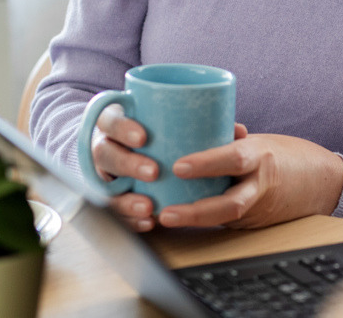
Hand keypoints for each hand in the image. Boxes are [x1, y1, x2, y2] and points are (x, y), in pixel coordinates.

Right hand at [92, 105, 248, 231]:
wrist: (134, 153)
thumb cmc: (162, 135)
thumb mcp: (173, 124)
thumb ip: (200, 126)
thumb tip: (238, 131)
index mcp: (119, 121)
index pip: (111, 119)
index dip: (123, 127)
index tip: (144, 138)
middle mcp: (107, 146)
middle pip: (105, 152)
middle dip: (128, 163)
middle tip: (153, 172)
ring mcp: (105, 174)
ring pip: (105, 186)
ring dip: (126, 199)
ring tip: (149, 207)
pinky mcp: (111, 197)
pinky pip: (115, 211)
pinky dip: (130, 219)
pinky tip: (147, 223)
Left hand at [156, 134, 342, 229]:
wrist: (323, 182)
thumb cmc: (287, 156)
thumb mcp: (259, 140)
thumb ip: (228, 140)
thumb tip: (195, 127)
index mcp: (261, 157)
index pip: (235, 159)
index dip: (206, 163)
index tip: (178, 166)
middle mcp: (261, 186)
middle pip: (230, 205)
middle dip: (196, 212)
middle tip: (166, 213)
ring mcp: (258, 210)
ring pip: (224, 220)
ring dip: (194, 222)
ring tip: (164, 219)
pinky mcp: (254, 225)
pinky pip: (225, 223)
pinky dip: (202, 222)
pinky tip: (178, 220)